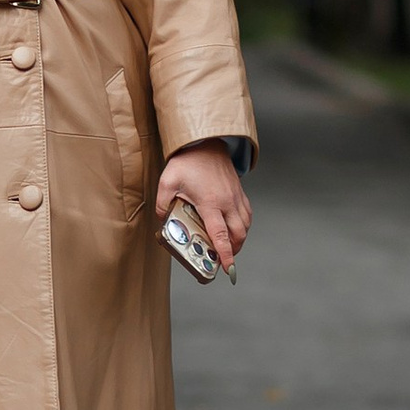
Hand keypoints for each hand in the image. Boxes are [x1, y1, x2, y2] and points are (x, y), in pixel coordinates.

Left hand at [155, 143, 250, 274]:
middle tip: (223, 259)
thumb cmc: (188, 161)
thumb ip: (163, 203)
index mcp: (210, 202)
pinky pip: (247, 215)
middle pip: (238, 234)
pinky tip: (233, 228)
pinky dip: (243, 226)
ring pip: (245, 226)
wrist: (206, 142)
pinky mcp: (239, 192)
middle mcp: (227, 202)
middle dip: (233, 251)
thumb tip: (162, 219)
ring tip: (228, 246)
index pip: (220, 234)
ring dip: (239, 239)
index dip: (225, 253)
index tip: (227, 267)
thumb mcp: (168, 181)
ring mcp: (235, 197)